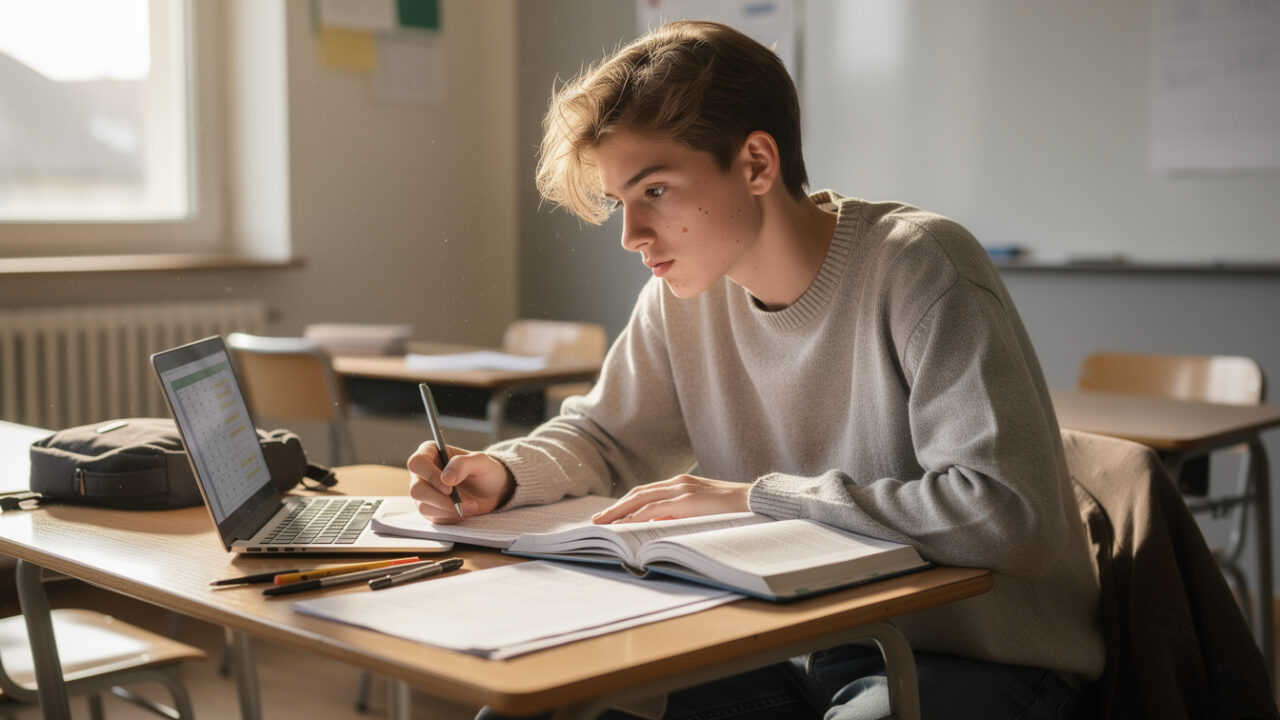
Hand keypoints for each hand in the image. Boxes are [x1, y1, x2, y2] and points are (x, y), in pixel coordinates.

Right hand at [407, 442, 513, 523]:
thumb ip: (462, 464)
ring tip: (471, 505)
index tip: (449, 487)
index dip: (430, 476)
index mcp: (430, 453)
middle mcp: (423, 473)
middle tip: (461, 501)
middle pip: (416, 489)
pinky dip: (452, 516)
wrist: (492, 490)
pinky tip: (466, 510)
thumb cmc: (484, 470)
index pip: (417, 463)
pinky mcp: (431, 510)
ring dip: (449, 509)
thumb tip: (445, 478)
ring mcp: (425, 493)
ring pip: (424, 506)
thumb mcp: (480, 461)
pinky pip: (434, 518)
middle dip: (440, 499)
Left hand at [592, 474, 749, 523]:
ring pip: (640, 500)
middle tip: (597, 521)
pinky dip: (636, 517)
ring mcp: (681, 489)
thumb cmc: (731, 510)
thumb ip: (681, 514)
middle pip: (637, 494)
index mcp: (681, 483)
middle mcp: (677, 482)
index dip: (625, 503)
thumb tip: (659, 526)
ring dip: (619, 513)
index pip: (645, 492)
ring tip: (604, 525)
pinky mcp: (687, 499)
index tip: (610, 515)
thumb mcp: (701, 511)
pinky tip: (625, 526)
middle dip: (615, 508)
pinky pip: (654, 509)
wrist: (756, 501)